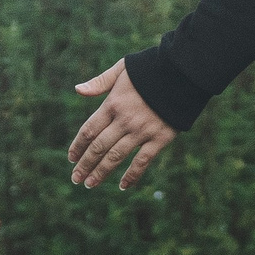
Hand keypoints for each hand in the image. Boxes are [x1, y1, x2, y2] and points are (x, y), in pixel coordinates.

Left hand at [68, 61, 177, 189]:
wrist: (183, 73)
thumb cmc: (150, 69)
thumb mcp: (122, 68)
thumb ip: (100, 82)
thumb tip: (78, 90)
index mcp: (113, 104)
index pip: (89, 130)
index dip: (78, 146)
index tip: (71, 158)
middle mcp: (124, 120)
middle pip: (99, 147)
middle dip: (85, 164)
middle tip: (76, 179)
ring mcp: (142, 131)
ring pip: (116, 156)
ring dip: (101, 172)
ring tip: (90, 184)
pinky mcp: (160, 138)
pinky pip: (142, 161)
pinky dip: (132, 175)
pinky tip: (123, 186)